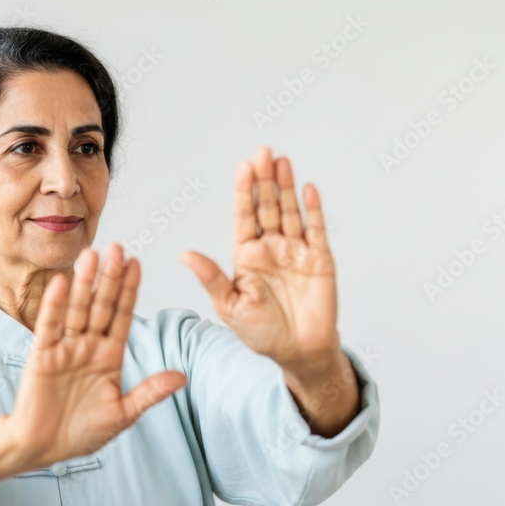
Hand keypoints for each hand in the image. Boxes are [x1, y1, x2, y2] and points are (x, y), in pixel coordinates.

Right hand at [7, 242, 187, 468]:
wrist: (43, 448)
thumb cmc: (81, 433)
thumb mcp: (122, 414)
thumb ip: (149, 393)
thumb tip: (181, 377)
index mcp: (109, 356)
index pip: (122, 316)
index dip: (129, 290)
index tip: (137, 263)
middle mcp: (88, 347)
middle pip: (101, 305)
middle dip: (110, 278)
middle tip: (117, 247)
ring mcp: (65, 349)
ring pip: (77, 310)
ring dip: (84, 283)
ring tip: (91, 255)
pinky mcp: (42, 356)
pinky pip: (50, 327)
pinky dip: (55, 306)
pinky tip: (61, 284)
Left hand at [179, 146, 341, 377]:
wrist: (297, 352)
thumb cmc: (260, 331)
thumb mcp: (229, 306)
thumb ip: (211, 277)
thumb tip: (185, 254)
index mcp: (246, 255)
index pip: (244, 216)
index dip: (244, 191)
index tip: (244, 167)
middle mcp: (271, 247)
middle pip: (267, 206)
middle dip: (265, 180)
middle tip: (263, 153)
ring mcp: (296, 251)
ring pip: (290, 212)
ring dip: (287, 188)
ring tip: (282, 162)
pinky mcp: (320, 260)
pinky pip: (317, 230)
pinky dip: (314, 210)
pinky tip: (308, 190)